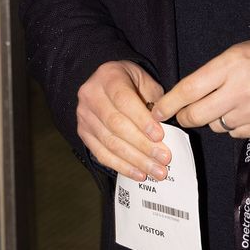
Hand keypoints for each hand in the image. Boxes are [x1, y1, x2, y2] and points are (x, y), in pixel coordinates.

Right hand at [76, 60, 169, 181]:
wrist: (106, 81)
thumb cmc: (130, 81)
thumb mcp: (145, 80)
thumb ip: (155, 100)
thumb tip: (166, 128)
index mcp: (108, 76)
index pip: (123, 100)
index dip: (141, 120)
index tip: (159, 136)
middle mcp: (91, 95)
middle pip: (116, 125)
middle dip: (142, 145)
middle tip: (163, 158)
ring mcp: (84, 116)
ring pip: (110, 143)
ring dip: (135, 160)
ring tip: (156, 170)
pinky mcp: (83, 133)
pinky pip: (102, 154)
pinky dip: (122, 166)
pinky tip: (139, 173)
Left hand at [151, 34, 249, 137]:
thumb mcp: (237, 52)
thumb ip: (212, 73)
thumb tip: (185, 96)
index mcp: (232, 64)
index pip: (190, 88)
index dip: (169, 102)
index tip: (157, 110)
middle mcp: (241, 90)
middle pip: (197, 115)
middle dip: (184, 116)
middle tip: (182, 114)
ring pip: (215, 126)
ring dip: (213, 118)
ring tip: (226, 103)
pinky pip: (234, 133)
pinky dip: (232, 125)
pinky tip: (244, 111)